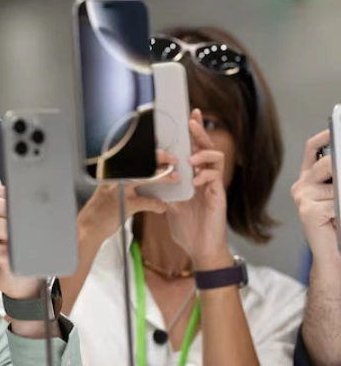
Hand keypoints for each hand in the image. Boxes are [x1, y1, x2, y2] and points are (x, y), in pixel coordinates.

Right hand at [77, 149, 178, 248]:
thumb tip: (145, 175)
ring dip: (163, 177)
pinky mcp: (125, 204)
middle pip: (140, 162)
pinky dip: (157, 204)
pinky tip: (162, 207)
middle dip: (159, 158)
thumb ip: (125, 181)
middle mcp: (114, 176)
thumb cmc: (100, 207)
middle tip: (173, 159)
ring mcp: (119, 189)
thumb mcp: (110, 189)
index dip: (147, 150)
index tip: (159, 145)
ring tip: (175, 178)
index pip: (132, 155)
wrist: (89, 226)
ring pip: (146, 178)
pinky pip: (147, 201)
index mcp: (111, 170)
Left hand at [166, 109, 229, 268]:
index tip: (189, 116)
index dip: (193, 134)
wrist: (199, 249)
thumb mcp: (169, 205)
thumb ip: (164, 190)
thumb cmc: (186, 228)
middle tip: (193, 120)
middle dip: (200, 133)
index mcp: (194, 177)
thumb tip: (148, 180)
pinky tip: (196, 180)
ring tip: (192, 158)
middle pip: (207, 148)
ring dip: (203, 154)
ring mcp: (213, 186)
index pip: (194, 150)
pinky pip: (216, 178)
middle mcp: (205, 178)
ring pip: (216, 158)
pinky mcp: (218, 196)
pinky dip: (205, 176)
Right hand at [291, 129, 338, 260]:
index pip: (312, 149)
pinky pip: (335, 201)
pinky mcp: (308, 212)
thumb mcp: (338, 196)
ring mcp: (302, 198)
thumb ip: (337, 179)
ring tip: (340, 205)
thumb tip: (340, 165)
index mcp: (308, 179)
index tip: (336, 128)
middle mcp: (301, 186)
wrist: (333, 255)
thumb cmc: (338, 225)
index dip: (324, 136)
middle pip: (326, 163)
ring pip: (336, 184)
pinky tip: (340, 217)